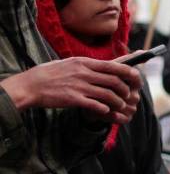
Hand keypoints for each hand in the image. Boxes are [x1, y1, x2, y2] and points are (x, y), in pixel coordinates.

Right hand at [0, 57, 140, 122]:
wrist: (30, 85)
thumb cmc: (49, 74)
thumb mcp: (68, 64)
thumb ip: (86, 66)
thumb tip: (103, 67)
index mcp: (83, 62)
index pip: (113, 66)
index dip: (128, 73)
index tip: (135, 78)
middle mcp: (83, 73)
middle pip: (114, 81)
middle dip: (125, 90)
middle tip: (128, 96)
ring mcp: (78, 86)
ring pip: (108, 94)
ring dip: (118, 102)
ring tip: (120, 106)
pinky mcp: (73, 99)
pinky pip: (96, 105)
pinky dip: (105, 109)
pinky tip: (106, 111)